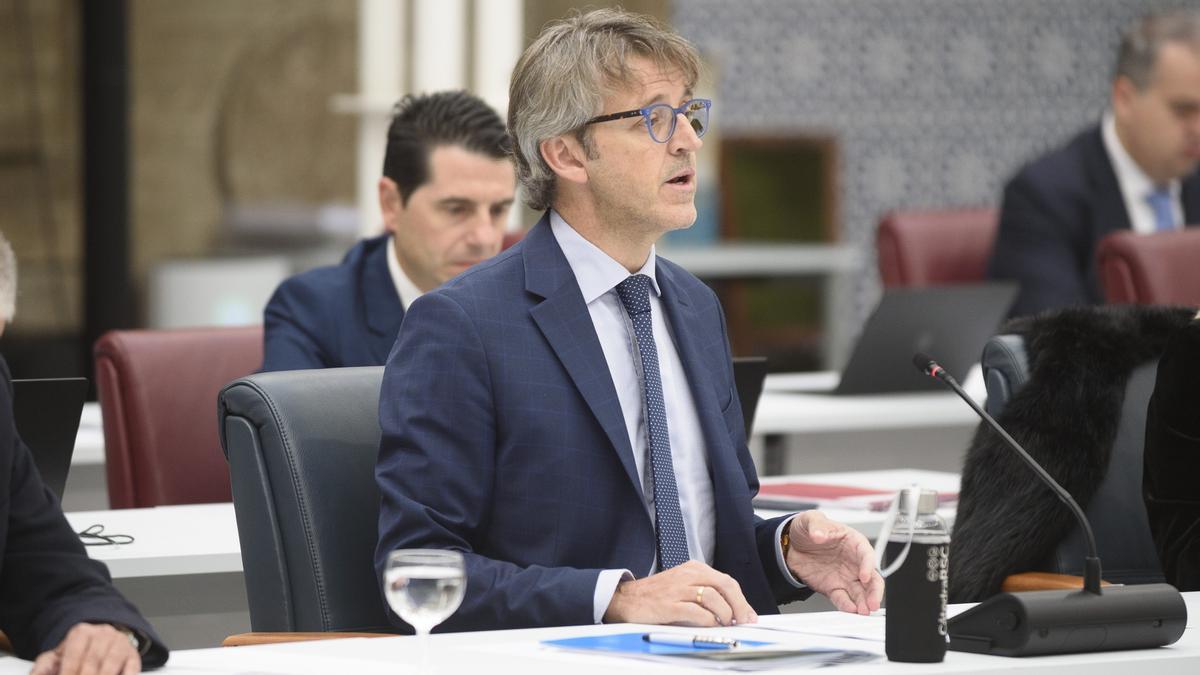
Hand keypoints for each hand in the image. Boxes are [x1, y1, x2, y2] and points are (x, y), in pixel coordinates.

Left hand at [30, 623, 140, 674]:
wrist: (103, 641)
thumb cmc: (78, 653)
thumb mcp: (57, 656)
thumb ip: (43, 668)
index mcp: (81, 632)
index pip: (74, 656)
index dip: (68, 673)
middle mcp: (103, 634)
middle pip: (92, 661)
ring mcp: (120, 643)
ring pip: (111, 663)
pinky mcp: (133, 655)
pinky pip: (131, 668)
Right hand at [603, 560, 757, 626]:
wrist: (625, 599)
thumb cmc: (656, 596)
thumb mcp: (682, 586)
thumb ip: (704, 593)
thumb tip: (731, 610)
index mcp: (693, 568)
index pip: (726, 581)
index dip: (742, 599)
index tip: (749, 615)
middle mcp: (688, 575)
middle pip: (725, 586)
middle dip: (740, 606)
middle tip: (745, 621)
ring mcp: (678, 589)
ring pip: (714, 598)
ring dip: (725, 615)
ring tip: (725, 624)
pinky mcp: (669, 605)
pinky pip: (697, 612)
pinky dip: (708, 621)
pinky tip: (709, 626)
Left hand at [785, 511, 883, 615]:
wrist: (791, 544)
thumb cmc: (809, 529)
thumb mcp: (811, 520)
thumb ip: (817, 526)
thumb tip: (819, 534)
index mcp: (854, 543)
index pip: (866, 554)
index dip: (868, 565)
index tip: (865, 576)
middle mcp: (854, 563)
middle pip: (871, 578)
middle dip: (874, 592)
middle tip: (873, 603)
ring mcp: (845, 577)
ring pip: (861, 593)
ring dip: (863, 603)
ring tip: (863, 612)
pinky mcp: (834, 588)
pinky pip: (843, 599)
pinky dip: (847, 606)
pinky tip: (849, 611)